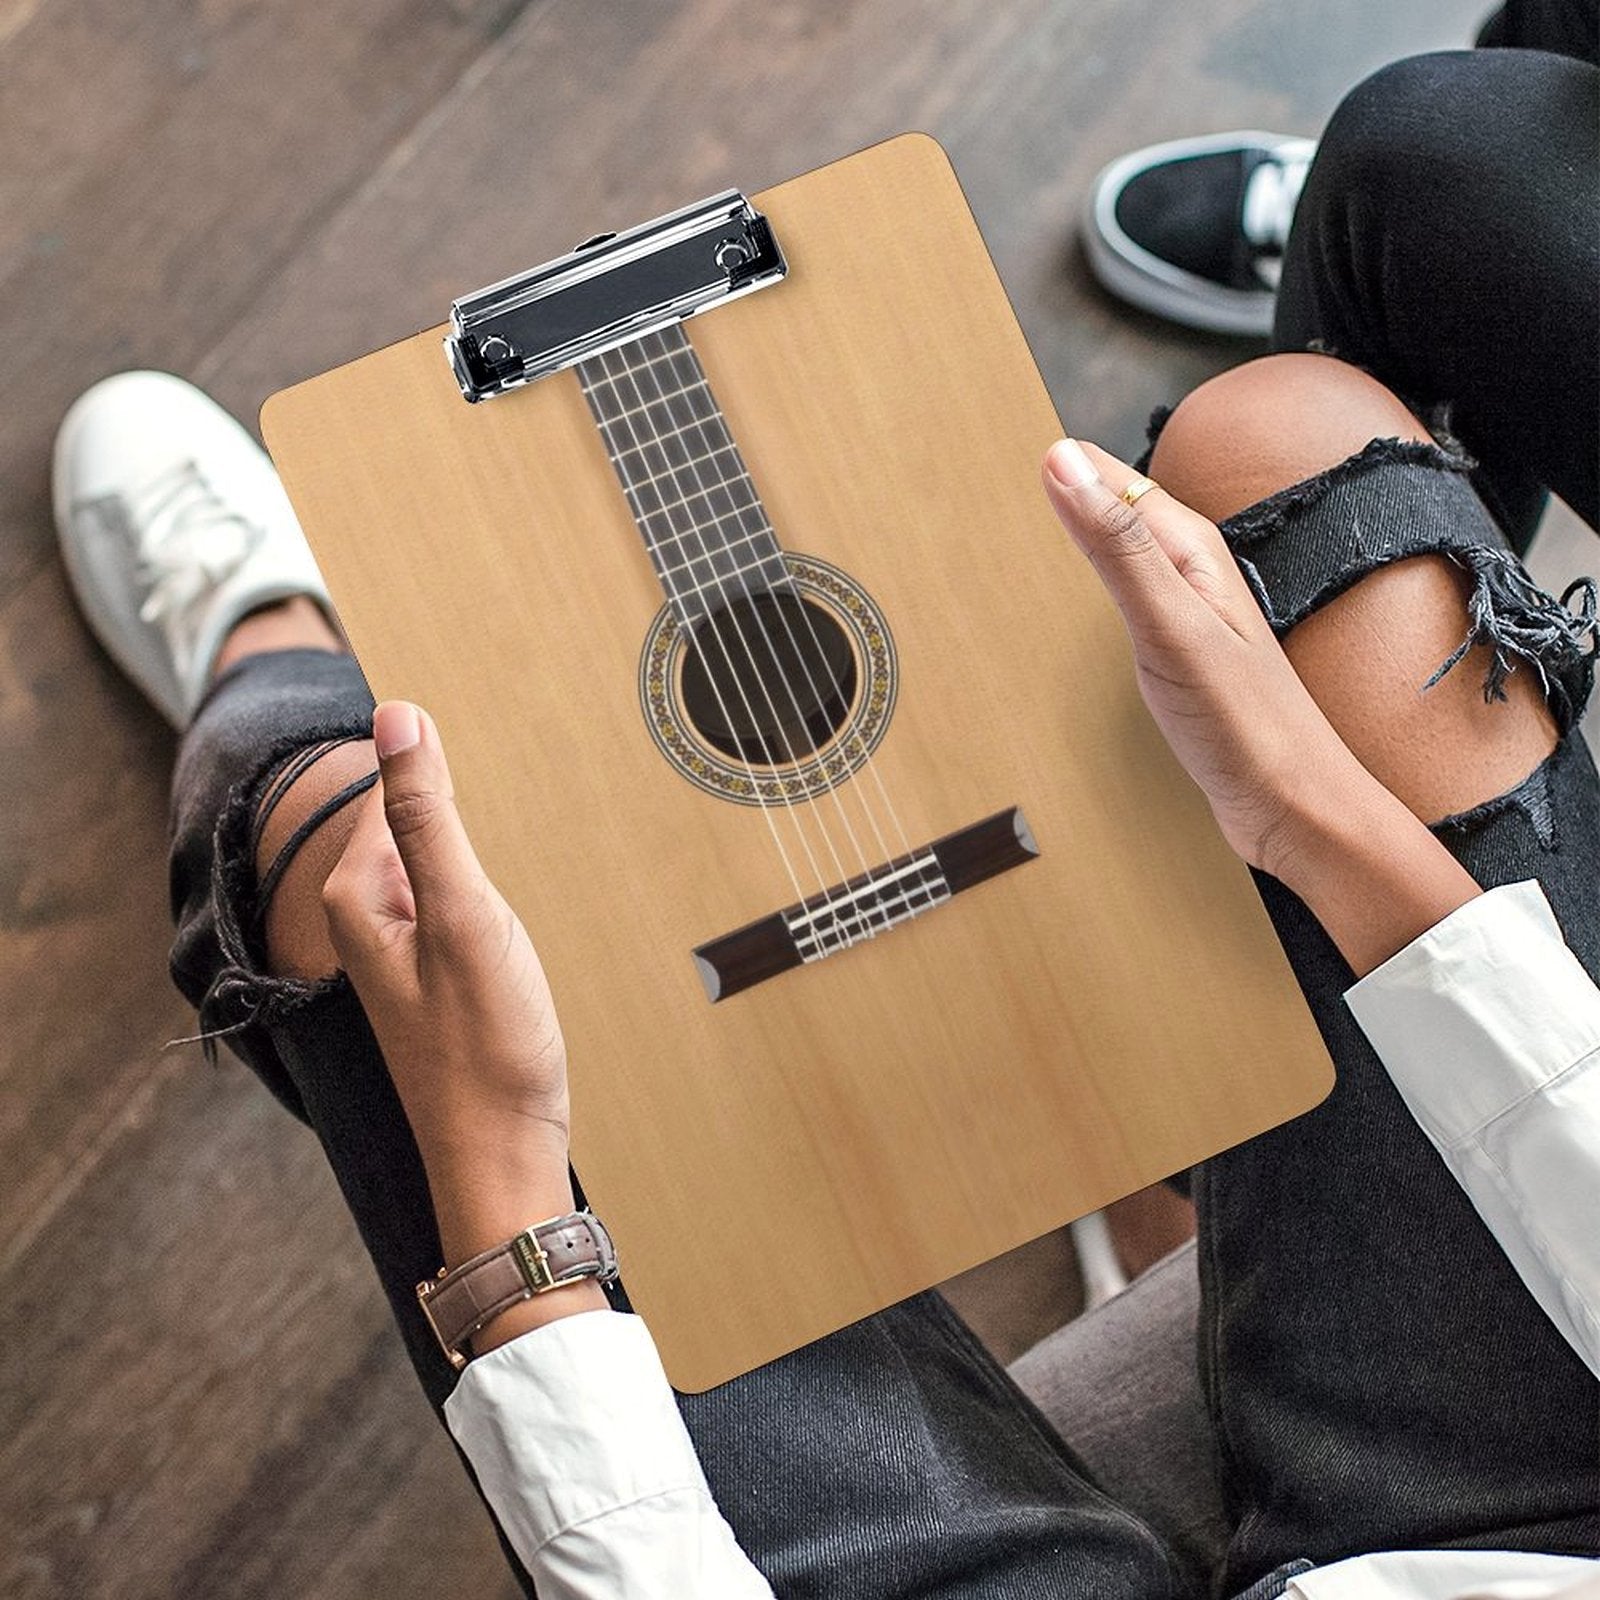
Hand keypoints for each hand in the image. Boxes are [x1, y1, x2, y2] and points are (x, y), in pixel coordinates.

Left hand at [322, 700, 577, 1267]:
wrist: (503, 1156)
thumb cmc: (485, 1047)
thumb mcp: (463, 913)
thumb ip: (428, 814)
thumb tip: (395, 714)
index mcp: (358, 893)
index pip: (389, 786)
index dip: (437, 767)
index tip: (481, 757)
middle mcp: (367, 918)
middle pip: (414, 824)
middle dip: (463, 816)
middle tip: (502, 841)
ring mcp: (401, 951)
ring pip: (441, 866)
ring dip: (480, 861)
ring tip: (508, 896)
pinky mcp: (435, 977)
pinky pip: (455, 905)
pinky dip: (488, 900)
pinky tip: (512, 929)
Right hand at [1040, 438, 1374, 880]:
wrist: (1293, 806)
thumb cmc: (1243, 723)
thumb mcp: (1167, 625)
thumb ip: (1117, 545)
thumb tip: (1062, 464)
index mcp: (1192, 549)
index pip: (1111, 478)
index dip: (1062, 462)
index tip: (1001, 445)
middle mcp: (1192, 572)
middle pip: (1116, 509)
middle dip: (1066, 487)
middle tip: (998, 477)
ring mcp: (1187, 615)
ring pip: (1121, 552)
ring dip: (1078, 534)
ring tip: (1027, 522)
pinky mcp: (1180, 656)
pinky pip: (1126, 599)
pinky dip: (1092, 589)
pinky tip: (1076, 606)